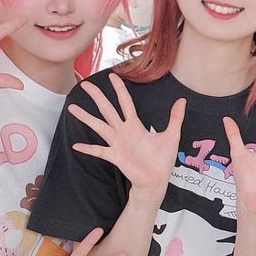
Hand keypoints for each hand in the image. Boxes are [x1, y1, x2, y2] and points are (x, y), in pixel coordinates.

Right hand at [68, 72, 185, 195]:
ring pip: (99, 126)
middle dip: (97, 97)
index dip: (119, 89)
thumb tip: (182, 100)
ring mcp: (117, 144)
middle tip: (85, 85)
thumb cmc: (162, 159)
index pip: (125, 102)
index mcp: (135, 125)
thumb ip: (175, 118)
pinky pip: (99, 151)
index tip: (112, 75)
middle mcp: (123, 131)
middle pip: (107, 109)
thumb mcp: (172, 135)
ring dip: (86, 118)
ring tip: (72, 108)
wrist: (157, 180)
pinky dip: (88, 148)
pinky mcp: (115, 157)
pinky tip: (76, 145)